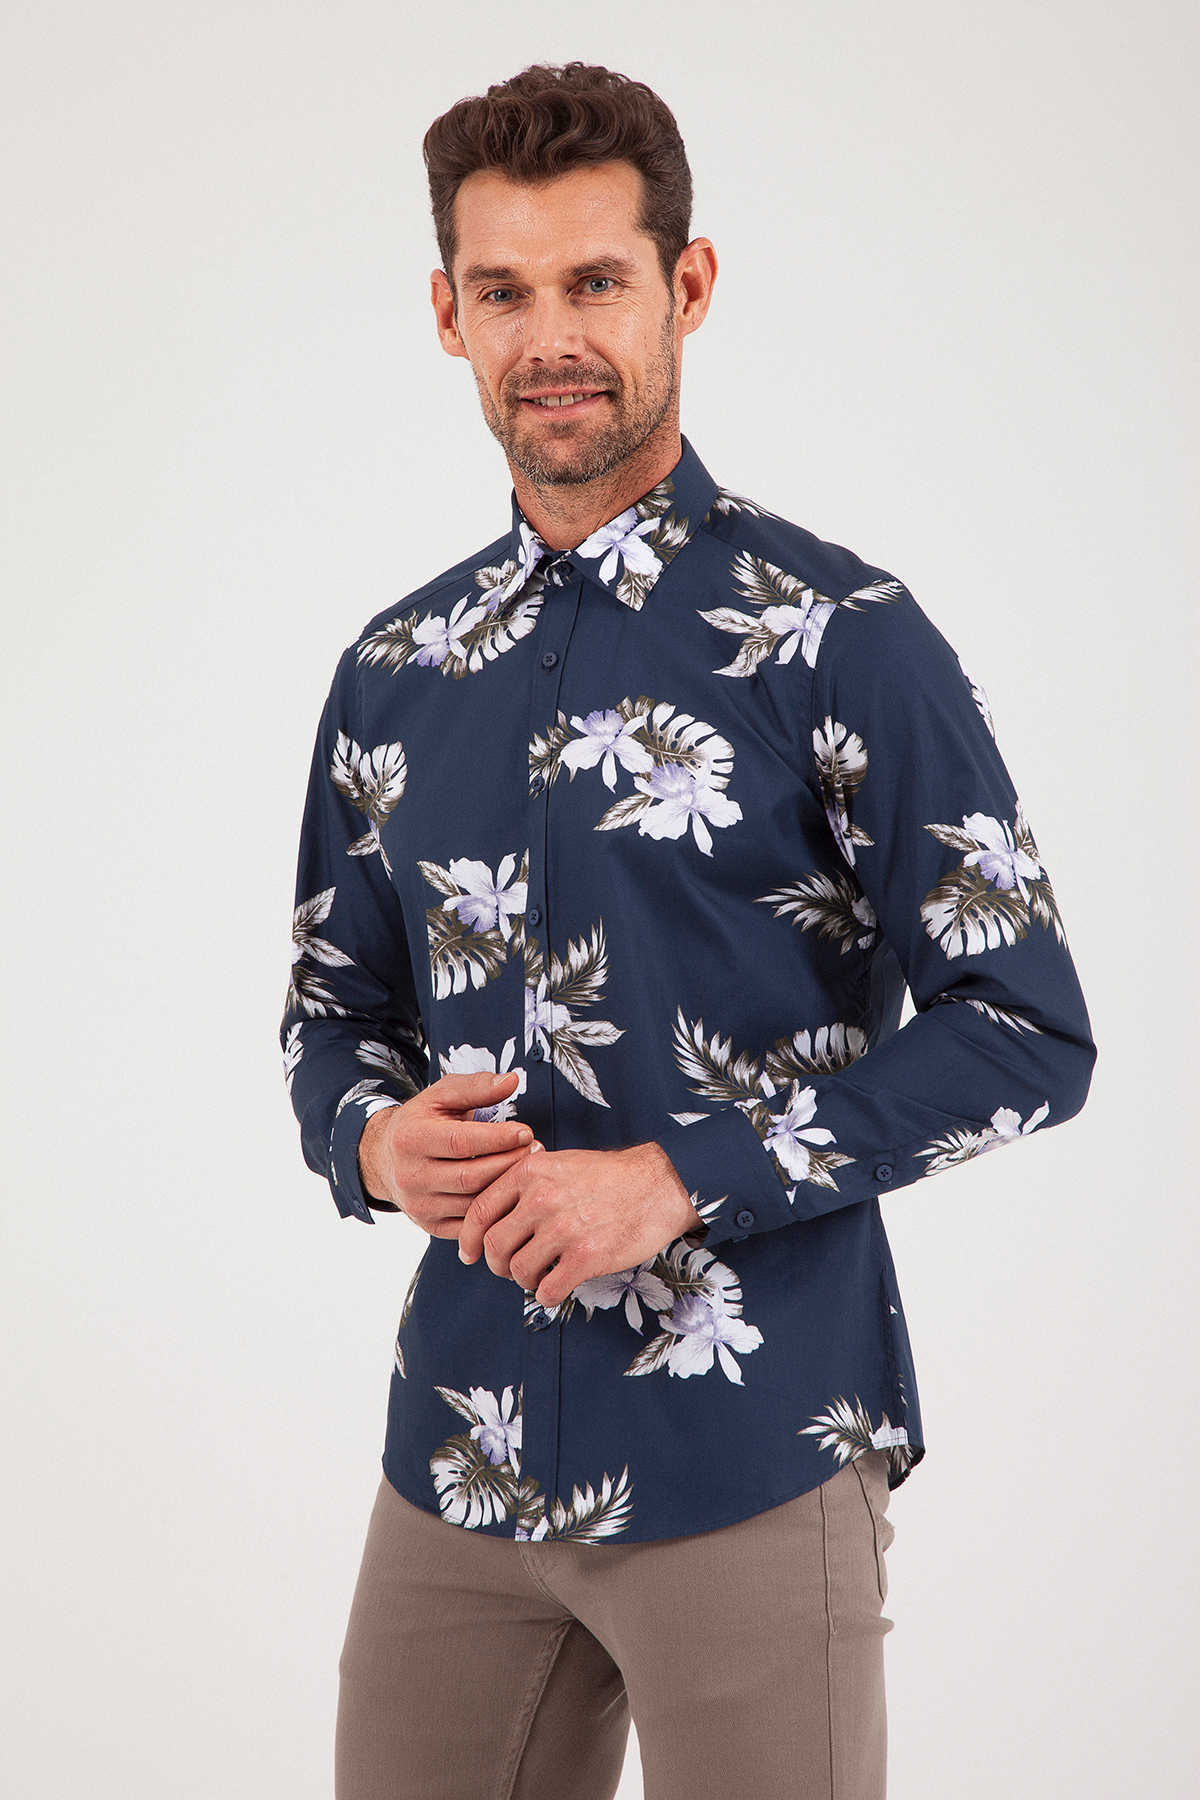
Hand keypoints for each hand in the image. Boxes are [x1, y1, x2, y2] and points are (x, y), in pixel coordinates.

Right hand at [357, 1069, 536, 1236]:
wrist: (386, 1157)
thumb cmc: (421, 1122)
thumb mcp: (442, 1095)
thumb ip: (477, 1087)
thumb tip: (510, 1081)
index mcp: (410, 1138)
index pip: (460, 1142)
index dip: (497, 1138)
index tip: (525, 1131)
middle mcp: (410, 1175)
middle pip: (470, 1176)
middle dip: (508, 1164)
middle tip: (534, 1150)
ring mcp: (418, 1204)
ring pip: (472, 1204)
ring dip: (506, 1188)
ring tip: (526, 1168)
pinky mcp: (429, 1224)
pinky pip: (469, 1225)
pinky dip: (494, 1210)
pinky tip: (510, 1192)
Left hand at [456, 1141, 703, 1309]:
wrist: (659, 1185)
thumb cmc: (610, 1176)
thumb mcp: (560, 1163)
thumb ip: (526, 1183)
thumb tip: (494, 1215)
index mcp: (530, 1173)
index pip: (479, 1212)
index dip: (467, 1239)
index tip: (468, 1254)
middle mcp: (542, 1199)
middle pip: (494, 1246)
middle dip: (496, 1265)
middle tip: (509, 1269)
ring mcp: (564, 1229)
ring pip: (518, 1271)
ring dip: (524, 1280)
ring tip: (540, 1275)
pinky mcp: (586, 1257)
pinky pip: (548, 1289)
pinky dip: (547, 1294)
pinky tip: (557, 1287)